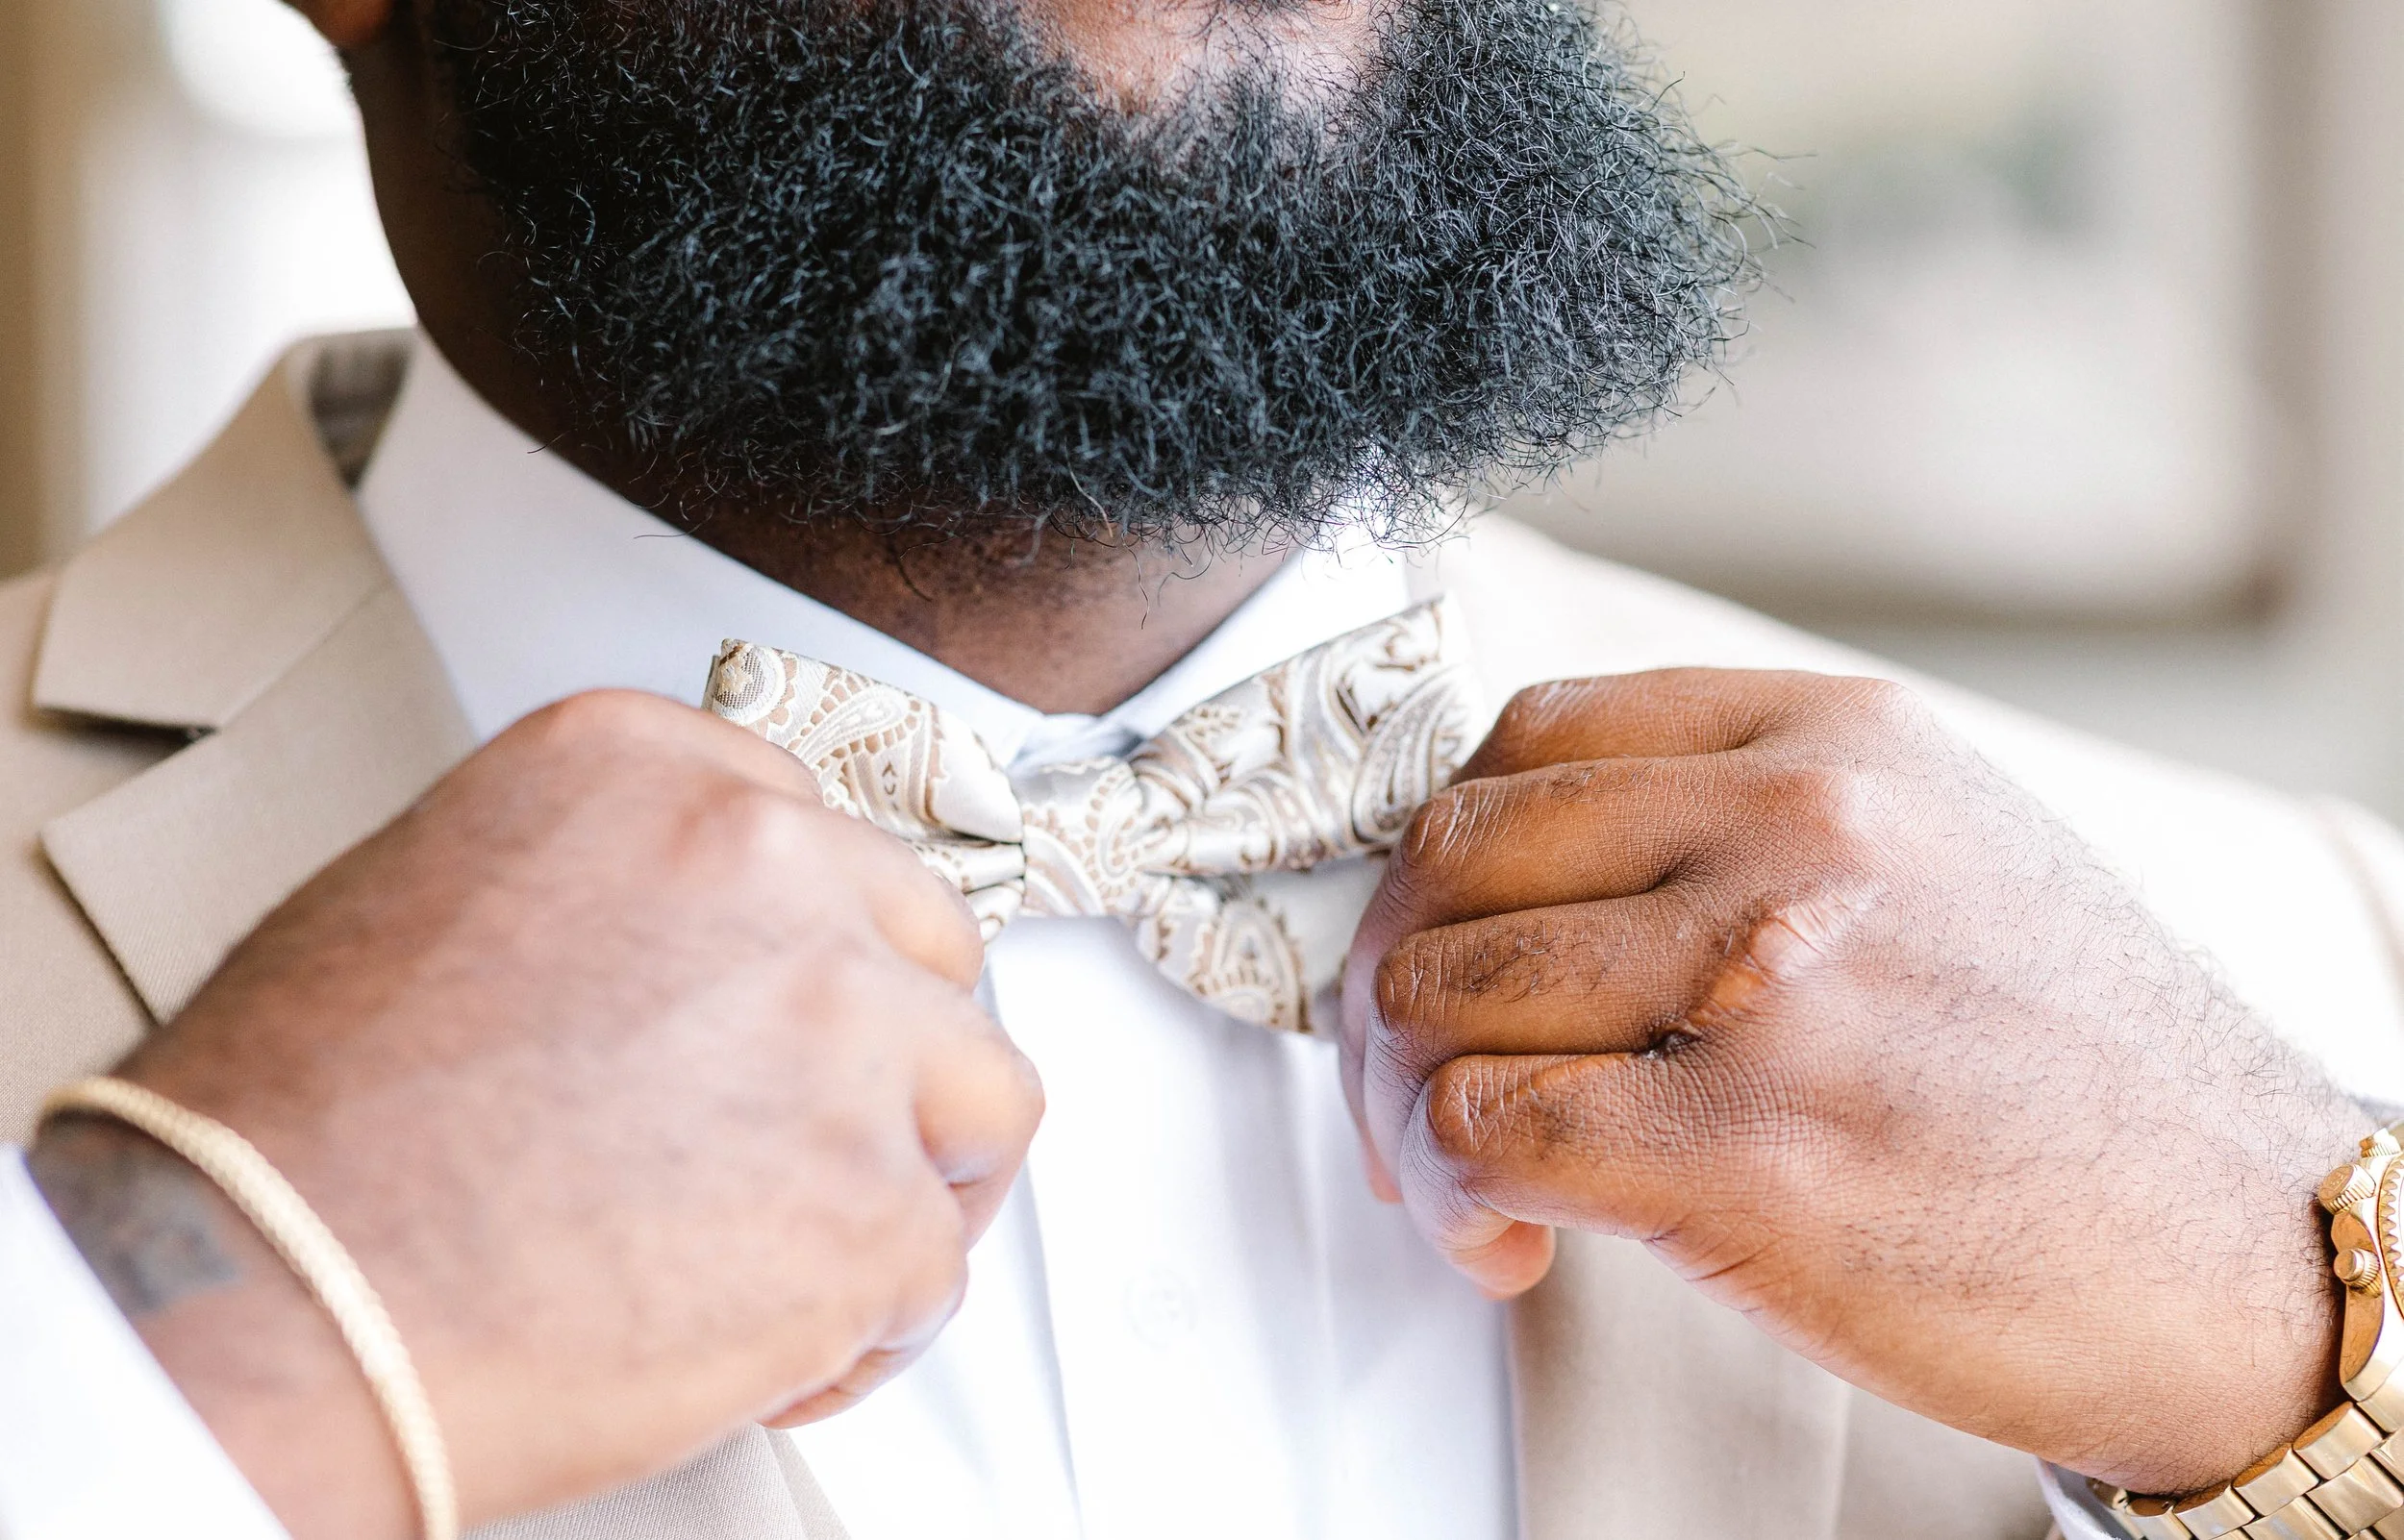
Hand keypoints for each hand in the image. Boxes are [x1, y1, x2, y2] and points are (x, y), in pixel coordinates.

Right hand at [30, 690, 1041, 1538]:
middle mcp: (763, 871)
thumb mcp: (430, 897)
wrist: (251, 1299)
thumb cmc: (295, 1133)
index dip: (822, 952)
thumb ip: (604, 888)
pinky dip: (867, 1329)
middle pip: (926, 953)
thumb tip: (688, 956)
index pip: (825, 838)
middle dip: (891, 1057)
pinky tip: (769, 1354)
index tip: (802, 1013)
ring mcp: (838, 1033)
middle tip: (818, 1143)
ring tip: (822, 1253)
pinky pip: (933, 1268)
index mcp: (646, 773)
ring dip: (919, 1181)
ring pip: (982, 1096)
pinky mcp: (869, 1206)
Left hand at [1341, 668, 2366, 1493]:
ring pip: (1438, 993)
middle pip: (1452, 860)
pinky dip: (1450, 1192)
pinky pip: (1480, 1128)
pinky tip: (1507, 1238)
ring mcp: (1768, 981)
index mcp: (1831, 736)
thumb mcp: (1938, 857)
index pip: (1527, 739)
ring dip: (1407, 1107)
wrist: (2250, 1255)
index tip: (1448, 951)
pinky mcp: (1745, 1150)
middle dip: (1394, 986)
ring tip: (1467, 1183)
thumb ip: (1745, 828)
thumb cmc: (2078, 1074)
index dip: (1445, 862)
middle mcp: (1793, 828)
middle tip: (1420, 1086)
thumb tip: (1526, 878)